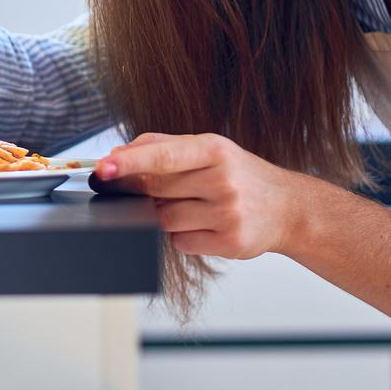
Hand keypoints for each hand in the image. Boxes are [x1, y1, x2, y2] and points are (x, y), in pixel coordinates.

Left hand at [94, 132, 311, 258]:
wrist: (288, 208)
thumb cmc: (240, 174)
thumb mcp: (209, 149)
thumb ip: (163, 146)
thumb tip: (118, 154)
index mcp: (215, 150)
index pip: (163, 155)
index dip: (129, 162)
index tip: (102, 167)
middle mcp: (223, 180)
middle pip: (156, 190)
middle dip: (140, 191)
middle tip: (144, 189)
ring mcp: (227, 214)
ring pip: (164, 220)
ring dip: (164, 215)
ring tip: (190, 205)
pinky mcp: (230, 243)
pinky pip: (181, 243)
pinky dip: (182, 235)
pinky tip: (202, 224)